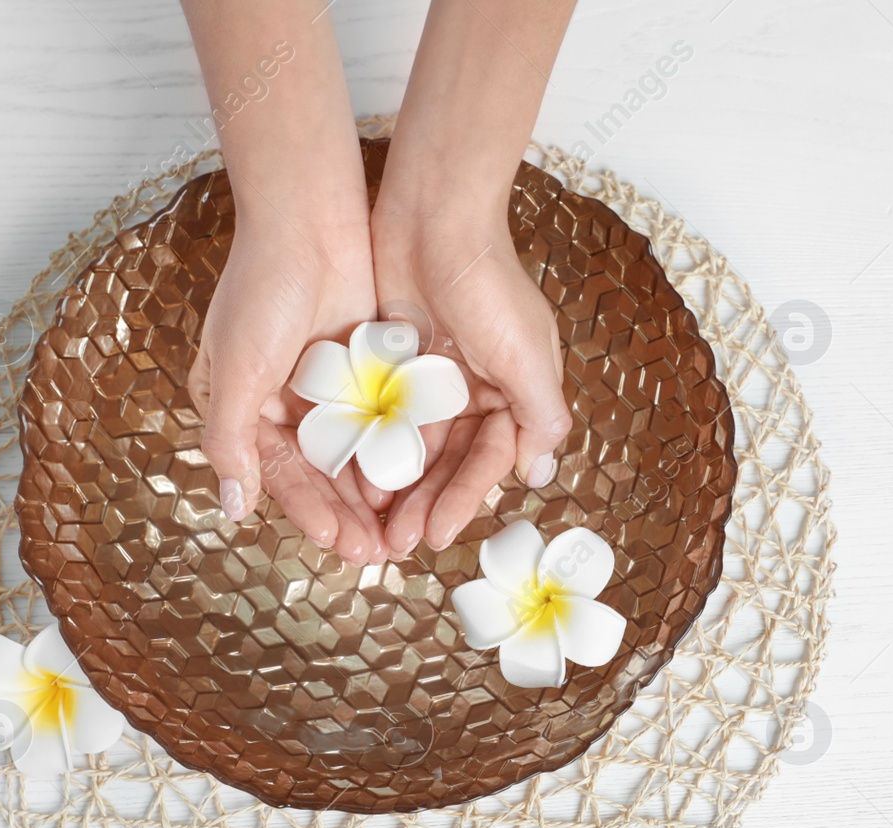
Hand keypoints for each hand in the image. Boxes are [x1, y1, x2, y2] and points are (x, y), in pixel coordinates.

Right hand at [189, 201, 386, 563]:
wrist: (310, 218)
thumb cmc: (261, 289)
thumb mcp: (236, 369)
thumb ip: (232, 440)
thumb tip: (233, 508)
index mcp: (242, 405)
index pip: (280, 475)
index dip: (309, 512)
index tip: (339, 544)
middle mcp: (282, 402)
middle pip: (319, 474)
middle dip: (348, 514)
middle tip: (379, 554)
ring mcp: (326, 386)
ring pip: (353, 455)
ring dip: (374, 493)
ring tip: (399, 530)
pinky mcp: (363, 368)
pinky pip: (380, 422)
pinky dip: (395, 452)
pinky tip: (416, 481)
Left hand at [370, 207, 571, 558]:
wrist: (433, 216)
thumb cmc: (489, 283)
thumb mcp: (527, 354)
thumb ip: (540, 415)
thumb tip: (540, 474)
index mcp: (515, 393)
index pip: (491, 461)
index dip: (465, 499)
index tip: (438, 534)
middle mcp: (477, 393)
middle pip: (450, 464)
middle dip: (426, 505)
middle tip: (396, 545)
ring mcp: (433, 382)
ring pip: (414, 450)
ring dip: (397, 488)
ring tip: (373, 525)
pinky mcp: (394, 367)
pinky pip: (382, 421)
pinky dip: (371, 451)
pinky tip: (352, 481)